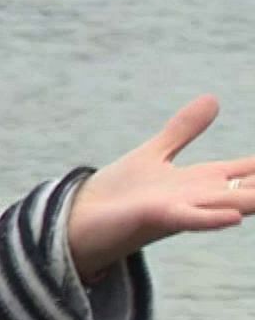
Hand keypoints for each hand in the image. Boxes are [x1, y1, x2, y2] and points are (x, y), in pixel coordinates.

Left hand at [66, 94, 254, 281]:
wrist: (81, 220)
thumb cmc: (121, 193)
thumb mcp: (157, 153)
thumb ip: (185, 130)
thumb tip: (213, 99)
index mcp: (202, 182)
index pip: (251, 172)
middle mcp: (199, 197)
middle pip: (251, 190)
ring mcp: (180, 209)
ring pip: (228, 204)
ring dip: (252, 201)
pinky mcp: (155, 218)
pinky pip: (189, 219)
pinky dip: (211, 217)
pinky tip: (235, 216)